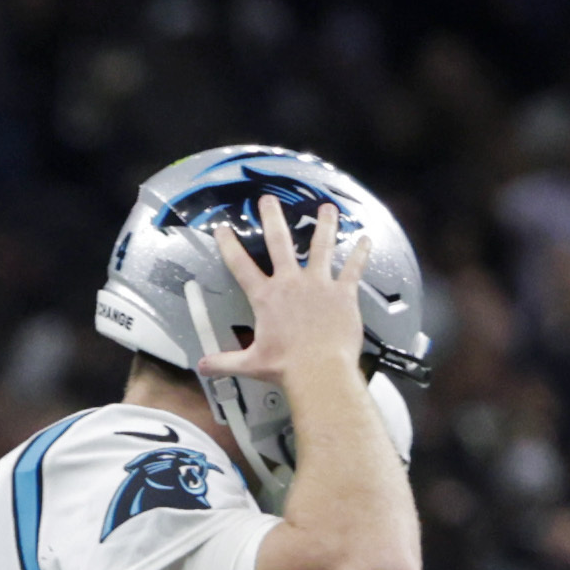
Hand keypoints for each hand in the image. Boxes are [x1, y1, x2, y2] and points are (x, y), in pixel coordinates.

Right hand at [195, 196, 371, 405]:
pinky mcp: (343, 292)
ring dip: (324, 224)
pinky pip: (353, 268)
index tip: (223, 229)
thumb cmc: (286, 366)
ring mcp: (319, 284)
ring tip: (327, 208)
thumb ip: (224, 362)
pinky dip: (361, 253)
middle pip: (280, 242)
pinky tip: (366, 240)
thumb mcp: (250, 363)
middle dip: (273, 218)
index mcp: (266, 297)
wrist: (319, 370)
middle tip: (268, 199)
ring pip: (321, 246)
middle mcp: (291, 283)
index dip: (229, 245)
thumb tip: (202, 367)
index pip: (241, 265)